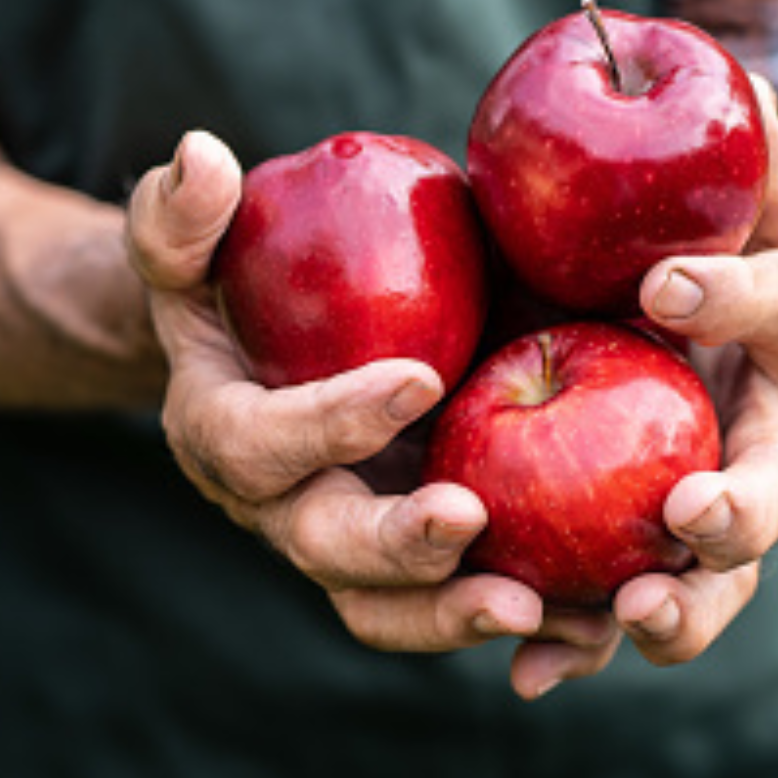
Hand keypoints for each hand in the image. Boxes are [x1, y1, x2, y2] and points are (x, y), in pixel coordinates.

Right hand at [126, 130, 621, 696]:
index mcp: (223, 434)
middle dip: (394, 547)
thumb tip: (201, 156)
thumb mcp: (194, 244)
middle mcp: (279, 508)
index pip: (259, 441)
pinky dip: (523, 621)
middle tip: (468, 520)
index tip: (419, 377)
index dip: (328, 422)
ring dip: (456, 614)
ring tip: (538, 608)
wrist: (275, 348)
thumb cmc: (237, 282)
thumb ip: (184, 214)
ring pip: (386, 608)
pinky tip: (593, 615)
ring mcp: (349, 546)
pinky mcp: (412, 562)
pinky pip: (456, 606)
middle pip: (323, 549)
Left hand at [618, 77, 777, 663]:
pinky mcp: (651, 552)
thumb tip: (705, 66)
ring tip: (629, 614)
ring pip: (717, 577)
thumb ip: (724, 136)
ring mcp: (720, 506)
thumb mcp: (726, 173)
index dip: (739, 296)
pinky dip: (581, 647)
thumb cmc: (711, 222)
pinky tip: (528, 674)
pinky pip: (621, 611)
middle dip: (739, 506)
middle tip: (684, 511)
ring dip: (679, 603)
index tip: (665, 283)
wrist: (710, 308)